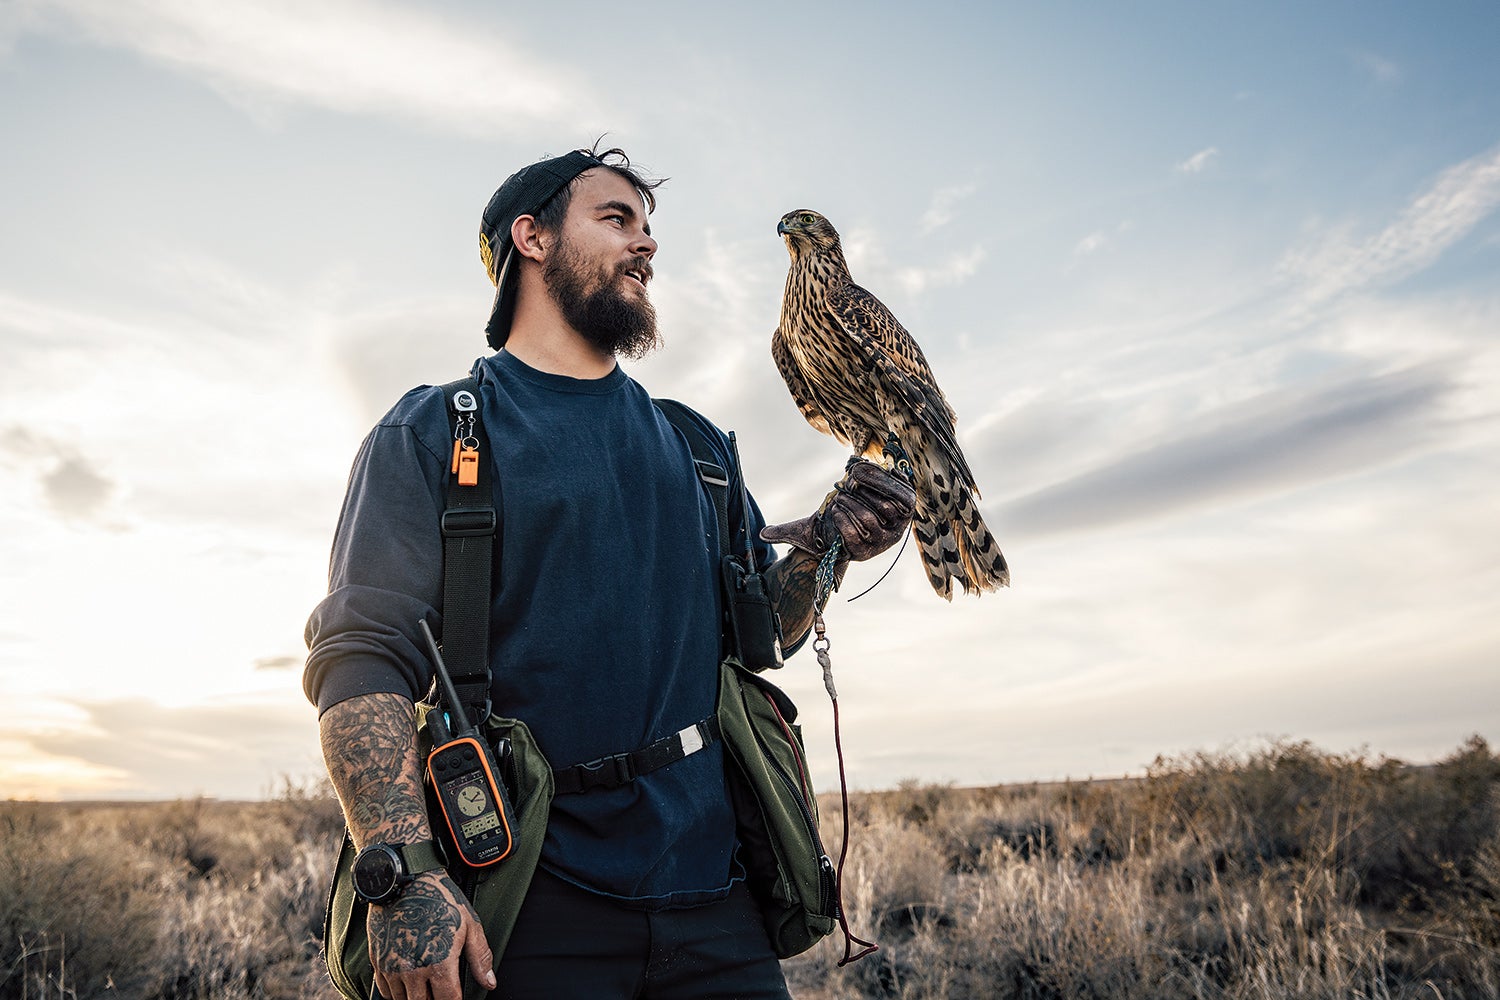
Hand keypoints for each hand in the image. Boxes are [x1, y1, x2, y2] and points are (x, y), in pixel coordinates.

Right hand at [368, 871, 495, 999]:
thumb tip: (489, 983)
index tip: (456, 998)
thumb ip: (480, 958)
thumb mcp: (470, 925)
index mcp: (440, 964)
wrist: (406, 881)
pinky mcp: (378, 961)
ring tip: (425, 984)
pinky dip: (396, 992)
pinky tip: (407, 982)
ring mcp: (393, 967)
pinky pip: (385, 991)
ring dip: (415, 997)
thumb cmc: (440, 899)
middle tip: (440, 989)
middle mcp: (414, 970)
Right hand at [761, 459, 915, 562]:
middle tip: (841, 492)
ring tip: (854, 483)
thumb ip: (784, 533)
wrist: (858, 513)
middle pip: (869, 519)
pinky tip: (869, 473)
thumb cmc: (830, 524)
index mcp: (861, 550)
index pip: (855, 537)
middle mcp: (885, 541)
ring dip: (865, 489)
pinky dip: (884, 478)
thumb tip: (763, 534)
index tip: (833, 507)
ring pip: (885, 505)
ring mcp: (899, 524)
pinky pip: (901, 492)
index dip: (842, 520)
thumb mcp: (807, 530)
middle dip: (849, 502)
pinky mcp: (908, 505)